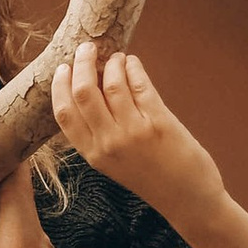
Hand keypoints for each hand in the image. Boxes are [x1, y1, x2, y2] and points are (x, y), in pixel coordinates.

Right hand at [50, 40, 225, 231]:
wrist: (187, 199)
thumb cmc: (150, 177)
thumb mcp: (112, 163)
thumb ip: (98, 133)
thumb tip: (90, 87)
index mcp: (93, 154)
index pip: (64, 112)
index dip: (60, 85)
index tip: (64, 67)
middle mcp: (109, 143)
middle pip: (84, 92)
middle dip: (83, 63)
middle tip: (87, 48)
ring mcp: (134, 132)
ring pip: (112, 83)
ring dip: (113, 63)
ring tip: (117, 57)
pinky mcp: (159, 122)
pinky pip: (140, 84)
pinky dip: (134, 68)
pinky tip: (133, 64)